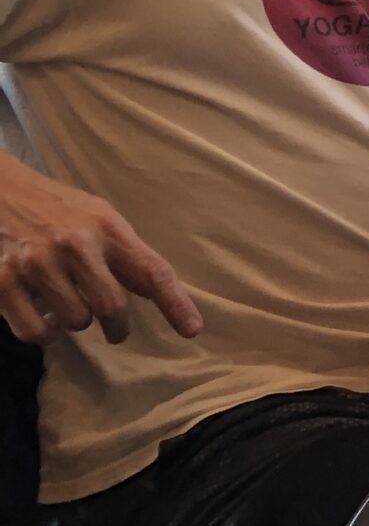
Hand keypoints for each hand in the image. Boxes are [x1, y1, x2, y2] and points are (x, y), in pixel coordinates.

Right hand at [0, 157, 200, 343]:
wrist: (1, 192)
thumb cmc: (58, 210)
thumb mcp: (99, 218)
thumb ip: (123, 253)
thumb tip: (158, 293)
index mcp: (107, 227)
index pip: (151, 271)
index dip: (175, 303)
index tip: (192, 330)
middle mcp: (75, 245)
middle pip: (112, 306)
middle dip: (119, 326)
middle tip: (117, 330)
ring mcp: (36, 265)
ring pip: (75, 322)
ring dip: (76, 322)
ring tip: (69, 305)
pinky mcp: (3, 283)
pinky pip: (34, 331)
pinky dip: (44, 333)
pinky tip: (45, 317)